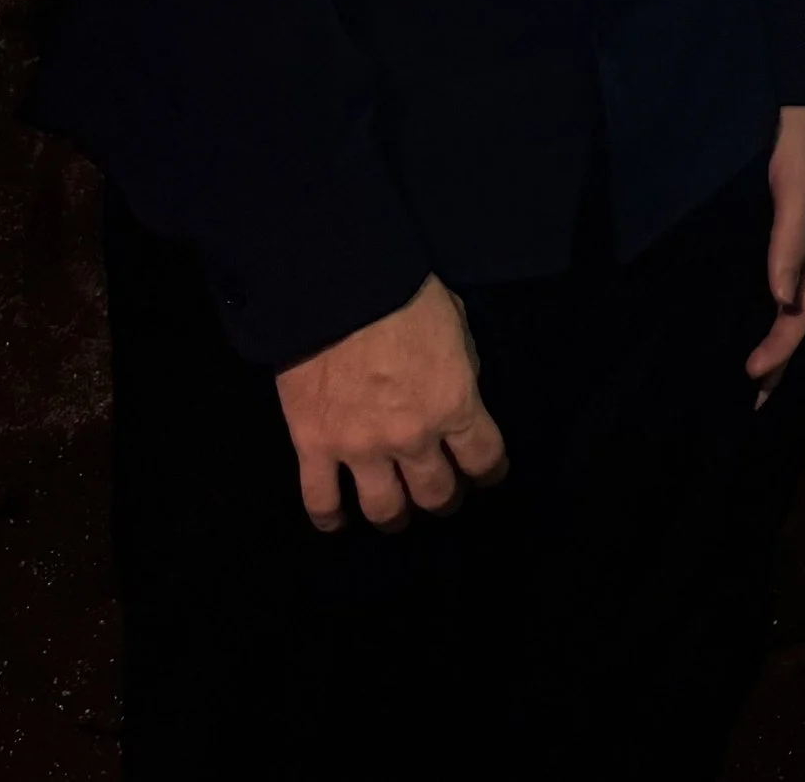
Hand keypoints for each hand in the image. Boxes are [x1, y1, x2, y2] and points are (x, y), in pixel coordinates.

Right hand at [274, 273, 508, 531]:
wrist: (338, 284)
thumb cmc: (404, 293)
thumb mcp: (456, 322)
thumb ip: (462, 367)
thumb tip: (458, 393)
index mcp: (454, 404)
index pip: (484, 459)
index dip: (490, 472)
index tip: (486, 475)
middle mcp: (412, 438)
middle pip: (436, 494)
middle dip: (443, 499)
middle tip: (439, 495)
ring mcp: (361, 448)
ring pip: (384, 510)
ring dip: (395, 517)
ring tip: (395, 514)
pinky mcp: (315, 447)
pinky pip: (321, 502)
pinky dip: (330, 519)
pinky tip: (338, 520)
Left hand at [745, 105, 804, 408]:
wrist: (800, 115)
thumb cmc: (798, 152)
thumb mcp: (796, 191)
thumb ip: (789, 242)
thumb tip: (781, 300)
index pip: (802, 312)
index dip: (781, 346)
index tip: (753, 374)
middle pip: (799, 319)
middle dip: (781, 361)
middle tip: (754, 402)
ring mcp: (801, 249)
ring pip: (792, 309)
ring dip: (777, 346)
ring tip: (757, 382)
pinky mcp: (787, 238)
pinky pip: (782, 290)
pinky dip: (771, 317)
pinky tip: (756, 324)